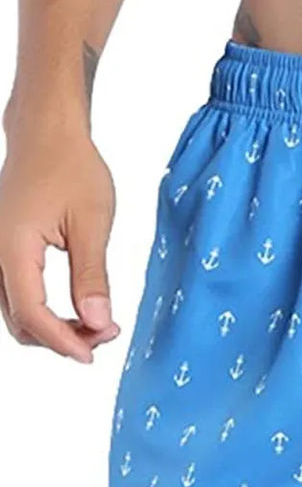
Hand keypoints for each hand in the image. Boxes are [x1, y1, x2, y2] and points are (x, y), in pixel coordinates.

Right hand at [0, 122, 118, 362]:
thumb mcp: (91, 222)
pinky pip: (19, 295)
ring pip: (17, 312)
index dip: (63, 341)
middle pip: (20, 322)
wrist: (46, 133)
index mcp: (11, 248)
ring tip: (98, 322)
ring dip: (54, 327)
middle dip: (61, 338)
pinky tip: (80, 306)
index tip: (94, 354)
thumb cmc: (70, 167)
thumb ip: (91, 276)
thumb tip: (97, 322)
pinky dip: (46, 311)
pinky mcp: (6, 251)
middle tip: (106, 333)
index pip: (32, 314)